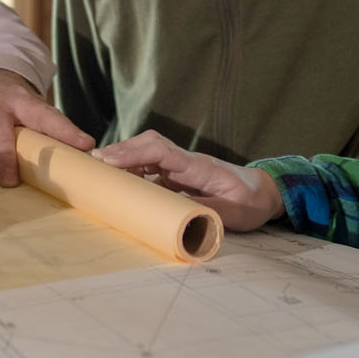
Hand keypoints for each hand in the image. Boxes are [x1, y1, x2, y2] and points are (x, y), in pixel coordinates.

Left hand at [0, 67, 94, 185]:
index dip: (4, 157)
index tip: (10, 182)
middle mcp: (17, 102)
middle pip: (42, 114)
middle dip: (61, 130)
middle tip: (82, 147)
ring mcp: (36, 105)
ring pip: (57, 118)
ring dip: (75, 134)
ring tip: (93, 151)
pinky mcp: (48, 113)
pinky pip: (62, 126)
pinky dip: (75, 139)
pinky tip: (89, 156)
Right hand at [94, 131, 283, 231]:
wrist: (265, 192)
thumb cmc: (251, 201)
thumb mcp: (233, 212)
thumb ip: (205, 211)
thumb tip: (174, 213)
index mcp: (198, 166)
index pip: (161, 152)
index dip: (133, 154)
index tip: (108, 161)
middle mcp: (187, 161)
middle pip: (149, 144)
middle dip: (121, 151)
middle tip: (93, 163)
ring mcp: (182, 166)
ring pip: (147, 154)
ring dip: (123, 159)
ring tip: (98, 170)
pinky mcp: (179, 176)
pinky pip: (151, 167)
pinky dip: (132, 170)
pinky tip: (118, 180)